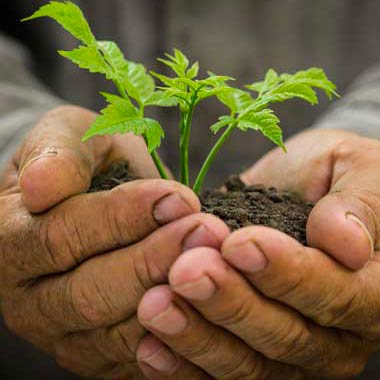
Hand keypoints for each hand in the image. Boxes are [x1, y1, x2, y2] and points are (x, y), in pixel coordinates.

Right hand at [0, 105, 229, 378]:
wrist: (92, 203)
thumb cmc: (84, 165)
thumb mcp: (67, 138)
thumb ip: (57, 154)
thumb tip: (40, 186)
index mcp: (14, 242)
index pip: (63, 235)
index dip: (123, 217)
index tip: (177, 198)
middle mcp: (31, 299)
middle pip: (90, 292)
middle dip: (154, 260)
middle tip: (206, 231)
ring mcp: (65, 335)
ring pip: (118, 332)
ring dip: (173, 298)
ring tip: (216, 262)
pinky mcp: (100, 355)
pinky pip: (138, 356)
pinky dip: (177, 334)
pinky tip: (209, 303)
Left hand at [134, 129, 379, 378]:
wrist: (308, 187)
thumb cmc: (338, 176)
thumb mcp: (359, 173)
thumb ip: (359, 206)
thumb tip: (347, 242)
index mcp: (371, 289)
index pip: (336, 294)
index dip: (287, 273)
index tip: (240, 244)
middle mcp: (334, 333)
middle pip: (285, 336)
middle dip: (230, 303)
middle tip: (185, 271)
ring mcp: (292, 351)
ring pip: (248, 364)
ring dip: (198, 336)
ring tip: (155, 305)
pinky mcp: (252, 353)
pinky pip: (220, 373)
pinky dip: (184, 366)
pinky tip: (149, 346)